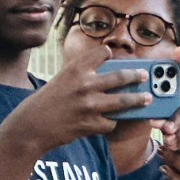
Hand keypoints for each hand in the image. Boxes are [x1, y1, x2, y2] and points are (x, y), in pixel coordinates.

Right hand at [6, 33, 148, 152]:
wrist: (32, 126)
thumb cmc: (47, 101)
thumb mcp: (61, 80)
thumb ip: (81, 75)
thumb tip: (109, 75)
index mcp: (75, 69)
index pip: (101, 53)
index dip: (108, 53)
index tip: (113, 54)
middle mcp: (84, 84)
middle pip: (120, 76)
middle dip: (136, 76)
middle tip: (145, 76)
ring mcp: (89, 105)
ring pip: (123, 101)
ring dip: (138, 100)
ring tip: (147, 99)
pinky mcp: (90, 124)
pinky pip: (111, 122)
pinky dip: (113, 121)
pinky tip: (112, 120)